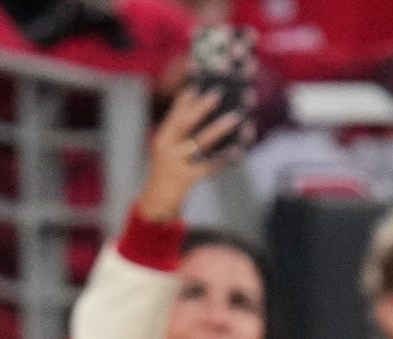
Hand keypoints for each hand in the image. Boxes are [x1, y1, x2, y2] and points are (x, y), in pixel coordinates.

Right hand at [136, 87, 241, 220]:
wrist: (155, 206)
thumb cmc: (165, 173)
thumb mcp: (168, 149)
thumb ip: (180, 131)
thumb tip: (200, 108)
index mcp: (162, 138)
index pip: (175, 113)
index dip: (186, 96)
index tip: (197, 79)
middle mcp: (166, 149)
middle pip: (185, 124)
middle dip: (201, 108)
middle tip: (217, 92)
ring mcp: (175, 164)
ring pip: (199, 143)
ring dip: (218, 129)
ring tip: (236, 117)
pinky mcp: (185, 179)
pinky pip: (208, 166)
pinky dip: (223, 158)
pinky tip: (237, 149)